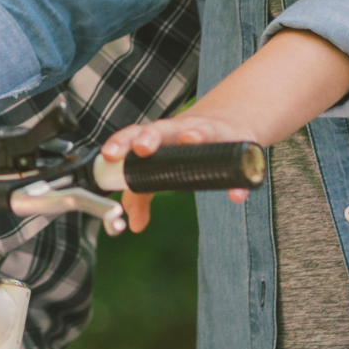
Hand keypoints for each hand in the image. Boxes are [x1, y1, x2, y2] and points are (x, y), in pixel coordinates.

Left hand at [100, 111, 262, 230]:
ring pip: (203, 130)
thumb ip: (142, 194)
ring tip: (190, 140)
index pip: (134, 134)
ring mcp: (211, 132)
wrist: (229, 123)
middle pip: (162, 129)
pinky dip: (238, 178)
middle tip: (141, 148)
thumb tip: (132, 225)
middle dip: (150, 136)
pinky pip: (239, 157)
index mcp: (159, 136)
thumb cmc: (184, 148)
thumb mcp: (161, 168)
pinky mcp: (238, 142)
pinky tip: (236, 195)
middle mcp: (181, 129)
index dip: (120, 143)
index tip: (108, 155)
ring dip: (195, 135)